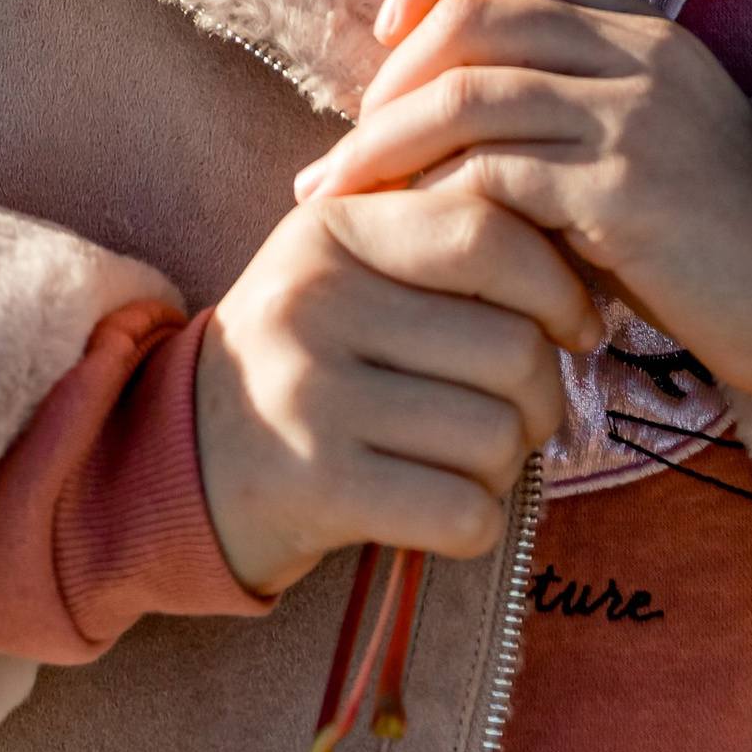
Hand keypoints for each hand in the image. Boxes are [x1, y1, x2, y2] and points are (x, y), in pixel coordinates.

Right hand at [196, 186, 597, 597]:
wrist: (176, 456)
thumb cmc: (300, 355)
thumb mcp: (343, 267)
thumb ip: (438, 237)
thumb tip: (574, 247)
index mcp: (331, 230)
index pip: (486, 234)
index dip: (558, 286)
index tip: (576, 326)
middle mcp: (314, 303)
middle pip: (511, 348)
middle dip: (543, 397)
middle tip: (520, 416)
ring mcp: (310, 397)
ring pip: (497, 436)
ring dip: (505, 466)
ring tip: (464, 460)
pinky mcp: (317, 488)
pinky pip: (463, 512)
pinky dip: (476, 521)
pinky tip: (441, 509)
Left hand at [296, 0, 751, 414]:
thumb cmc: (738, 251)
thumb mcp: (662, 150)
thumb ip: (578, 118)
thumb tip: (456, 130)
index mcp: (642, 29)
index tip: (389, 34)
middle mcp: (637, 53)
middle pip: (466, 20)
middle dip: (381, 85)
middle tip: (342, 155)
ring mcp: (633, 119)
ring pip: (463, 96)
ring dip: (378, 149)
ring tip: (334, 202)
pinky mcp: (624, 195)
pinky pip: (492, 177)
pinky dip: (432, 206)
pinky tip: (407, 246)